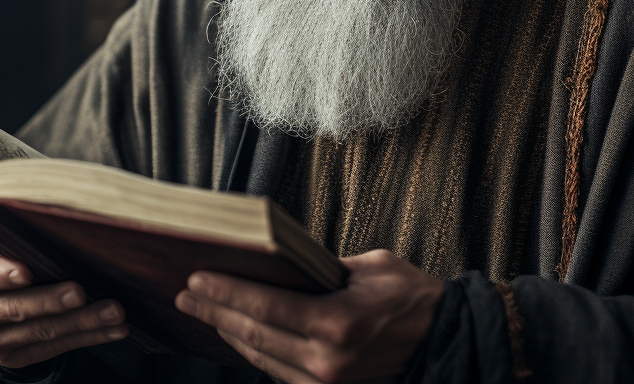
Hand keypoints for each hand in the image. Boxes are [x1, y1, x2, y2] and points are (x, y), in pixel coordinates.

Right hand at [0, 241, 128, 367]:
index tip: (26, 271)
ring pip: (40, 332)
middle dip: (51, 301)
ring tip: (113, 311)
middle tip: (80, 291)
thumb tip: (63, 227)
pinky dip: (88, 337)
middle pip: (14, 308)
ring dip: (82, 322)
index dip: (2, 274)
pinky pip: (55, 349)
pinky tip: (114, 329)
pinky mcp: (13, 358)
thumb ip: (15, 240)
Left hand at [174, 249, 442, 383]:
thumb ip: (322, 267)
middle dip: (214, 311)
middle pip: (253, 334)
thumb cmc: (413, 297)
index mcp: (339, 323)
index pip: (264, 307)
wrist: (447, 342)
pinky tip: (238, 333)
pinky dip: (255, 351)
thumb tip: (278, 262)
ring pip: (261, 357)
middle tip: (186, 293)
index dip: (224, 292)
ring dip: (229, 333)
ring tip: (203, 311)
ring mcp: (327, 383)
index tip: (195, 278)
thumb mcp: (370, 267)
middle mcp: (328, 360)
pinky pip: (279, 371)